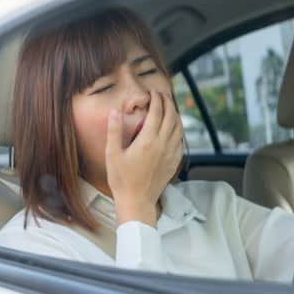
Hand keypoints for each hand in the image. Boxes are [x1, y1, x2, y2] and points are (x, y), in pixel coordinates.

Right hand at [105, 91, 183, 226]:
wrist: (137, 202)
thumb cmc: (122, 180)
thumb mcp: (112, 154)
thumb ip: (114, 131)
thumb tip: (114, 111)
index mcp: (148, 140)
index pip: (157, 112)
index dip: (156, 99)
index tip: (153, 92)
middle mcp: (163, 145)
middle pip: (172, 116)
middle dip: (168, 102)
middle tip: (163, 95)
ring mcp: (171, 154)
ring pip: (179, 128)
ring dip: (176, 114)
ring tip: (170, 108)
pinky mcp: (174, 162)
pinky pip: (181, 141)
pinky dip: (179, 130)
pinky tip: (174, 129)